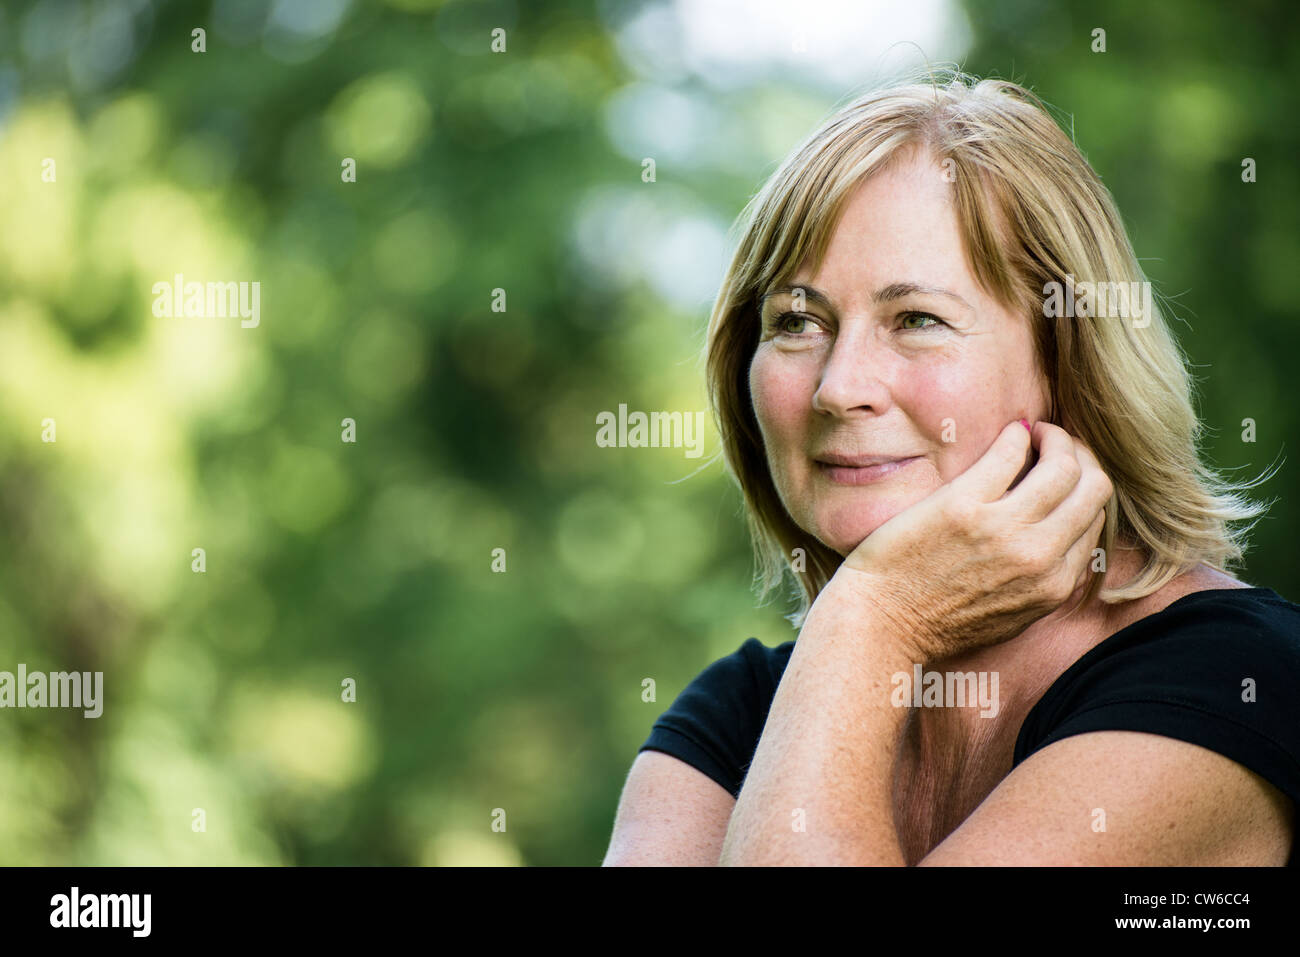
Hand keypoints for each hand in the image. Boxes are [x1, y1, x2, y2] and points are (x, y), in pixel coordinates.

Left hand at [831, 420, 1112, 663]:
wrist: (880, 625)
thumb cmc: (934, 620)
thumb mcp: (1010, 615)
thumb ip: (1042, 582)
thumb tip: (1059, 540)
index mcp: (1053, 585)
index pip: (1094, 518)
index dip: (1082, 488)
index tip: (1061, 473)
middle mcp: (1038, 557)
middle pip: (1094, 486)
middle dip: (1081, 456)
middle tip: (1055, 444)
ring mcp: (1002, 530)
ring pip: (1063, 464)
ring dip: (1055, 437)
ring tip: (1034, 434)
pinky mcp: (963, 506)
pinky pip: (1009, 451)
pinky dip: (1016, 435)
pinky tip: (1008, 434)